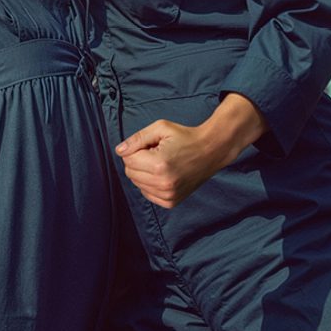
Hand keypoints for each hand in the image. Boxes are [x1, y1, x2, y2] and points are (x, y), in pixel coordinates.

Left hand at [116, 117, 245, 208]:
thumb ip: (137, 139)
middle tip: (157, 153)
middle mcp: (163, 183)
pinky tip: (164, 174)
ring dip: (144, 173)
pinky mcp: (171, 202)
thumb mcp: (161, 128)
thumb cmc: (186, 137)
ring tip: (162, 163)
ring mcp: (168, 195)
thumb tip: (119, 151)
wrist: (211, 150)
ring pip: (137, 184)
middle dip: (138, 161)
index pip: (127, 159)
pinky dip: (150, 184)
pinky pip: (147, 193)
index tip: (150, 145)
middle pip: (130, 173)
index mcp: (159, 164)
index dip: (135, 149)